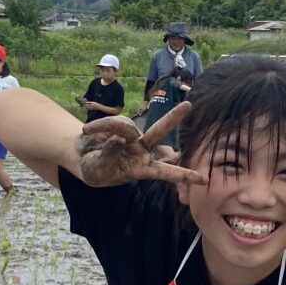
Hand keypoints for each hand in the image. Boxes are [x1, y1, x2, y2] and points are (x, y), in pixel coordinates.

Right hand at [75, 106, 202, 186]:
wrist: (82, 157)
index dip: (184, 176)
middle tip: (188, 105)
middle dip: (172, 117)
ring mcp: (133, 135)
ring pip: (125, 125)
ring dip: (107, 126)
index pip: (166, 172)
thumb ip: (109, 156)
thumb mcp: (99, 169)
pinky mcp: (121, 125)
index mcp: (142, 168)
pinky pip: (111, 121)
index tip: (203, 179)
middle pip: (159, 132)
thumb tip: (120, 138)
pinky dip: (99, 125)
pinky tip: (88, 131)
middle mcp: (142, 150)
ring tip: (89, 132)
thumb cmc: (95, 169)